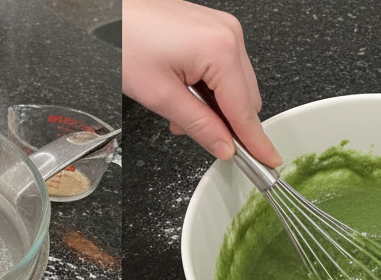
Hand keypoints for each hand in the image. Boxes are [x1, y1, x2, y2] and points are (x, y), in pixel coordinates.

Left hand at [121, 0, 281, 166]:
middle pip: (245, 100)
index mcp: (221, 50)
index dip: (256, 142)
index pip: (245, 110)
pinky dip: (207, 91)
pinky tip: (182, 93)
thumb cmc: (127, 41)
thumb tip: (224, 147)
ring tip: (176, 109)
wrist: (111, 12)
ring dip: (213, 109)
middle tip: (191, 132)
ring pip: (234, 89)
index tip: (269, 163)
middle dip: (224, 124)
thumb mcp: (162, 96)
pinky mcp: (212, 31)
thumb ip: (199, 126)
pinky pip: (222, 72)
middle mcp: (229, 35)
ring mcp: (223, 30)